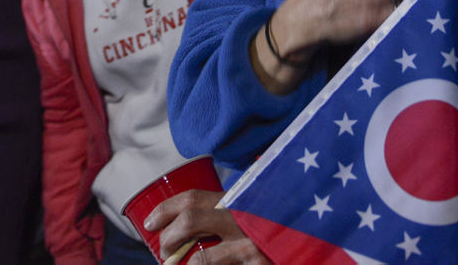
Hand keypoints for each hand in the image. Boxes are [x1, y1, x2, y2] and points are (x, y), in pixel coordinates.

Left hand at [145, 190, 268, 263]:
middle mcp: (242, 219)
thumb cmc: (269, 227)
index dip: (165, 210)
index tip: (149, 223)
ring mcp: (250, 246)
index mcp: (236, 201)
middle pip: (190, 220)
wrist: (308, 244)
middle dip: (168, 238)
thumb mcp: (247, 213)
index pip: (191, 198)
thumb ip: (222, 215)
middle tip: (163, 251)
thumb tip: (180, 227)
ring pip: (201, 259)